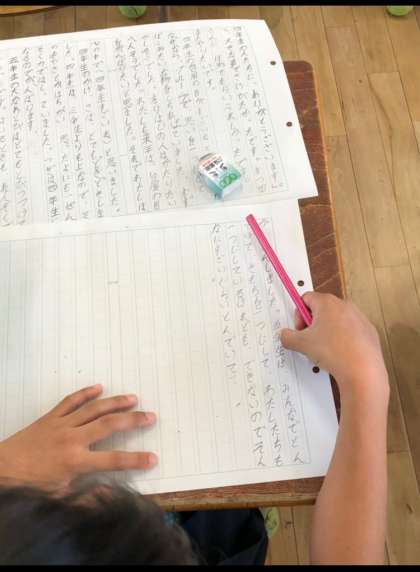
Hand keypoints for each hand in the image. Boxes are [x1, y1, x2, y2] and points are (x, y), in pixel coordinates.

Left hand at [0, 384, 156, 488]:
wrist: (2, 470)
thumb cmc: (31, 486)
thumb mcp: (60, 497)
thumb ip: (87, 497)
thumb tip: (110, 494)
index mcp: (76, 462)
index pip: (114, 461)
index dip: (135, 459)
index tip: (152, 458)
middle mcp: (72, 439)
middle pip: (109, 425)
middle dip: (133, 420)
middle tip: (150, 416)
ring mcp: (62, 425)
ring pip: (94, 409)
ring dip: (115, 402)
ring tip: (133, 398)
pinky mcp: (51, 417)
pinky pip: (71, 401)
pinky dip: (85, 393)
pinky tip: (99, 387)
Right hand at [280, 292, 388, 397]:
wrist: (361, 369)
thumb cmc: (335, 351)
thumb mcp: (301, 344)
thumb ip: (288, 337)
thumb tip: (285, 335)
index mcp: (327, 302)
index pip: (305, 298)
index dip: (298, 314)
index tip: (299, 328)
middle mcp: (344, 305)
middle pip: (321, 309)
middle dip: (312, 323)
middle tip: (309, 339)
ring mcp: (358, 317)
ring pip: (335, 320)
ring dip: (326, 331)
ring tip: (324, 349)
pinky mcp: (367, 330)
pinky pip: (349, 330)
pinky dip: (341, 338)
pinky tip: (338, 353)